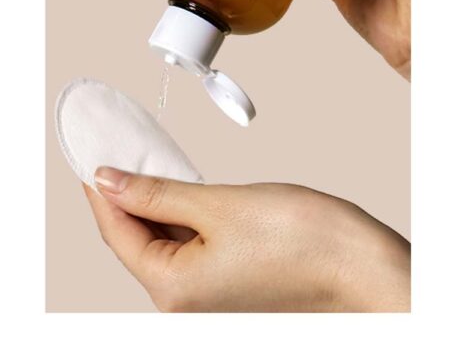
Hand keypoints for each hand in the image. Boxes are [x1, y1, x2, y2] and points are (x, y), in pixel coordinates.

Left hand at [85, 167, 410, 311]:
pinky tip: (176, 190)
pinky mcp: (225, 278)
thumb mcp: (218, 205)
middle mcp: (185, 300)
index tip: (91, 158)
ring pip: (161, 240)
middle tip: (116, 153)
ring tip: (143, 165)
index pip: (116, 232)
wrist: (361, 265)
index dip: (99, 191)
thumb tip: (110, 182)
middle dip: (123, 196)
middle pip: (136, 239)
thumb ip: (157, 194)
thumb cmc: (304, 240)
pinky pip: (186, 244)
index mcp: (173, 288)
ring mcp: (206, 292)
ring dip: (152, 203)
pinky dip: (177, 214)